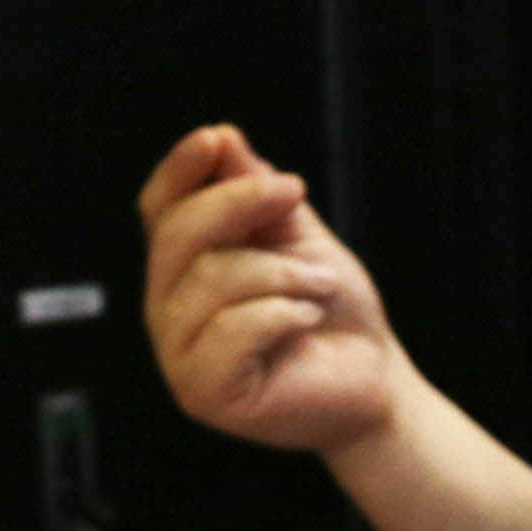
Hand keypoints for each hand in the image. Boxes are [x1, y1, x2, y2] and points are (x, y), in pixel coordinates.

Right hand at [139, 126, 401, 455]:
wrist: (371, 379)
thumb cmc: (330, 308)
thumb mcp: (297, 236)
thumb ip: (258, 192)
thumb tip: (222, 139)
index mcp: (183, 268)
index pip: (160, 210)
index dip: (179, 171)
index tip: (215, 139)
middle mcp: (167, 309)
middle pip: (177, 233)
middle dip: (238, 201)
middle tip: (296, 192)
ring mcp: (179, 355)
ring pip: (211, 279)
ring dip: (282, 271)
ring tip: (321, 286)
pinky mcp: (203, 392)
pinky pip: (231, 328)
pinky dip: (283, 313)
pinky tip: (306, 322)